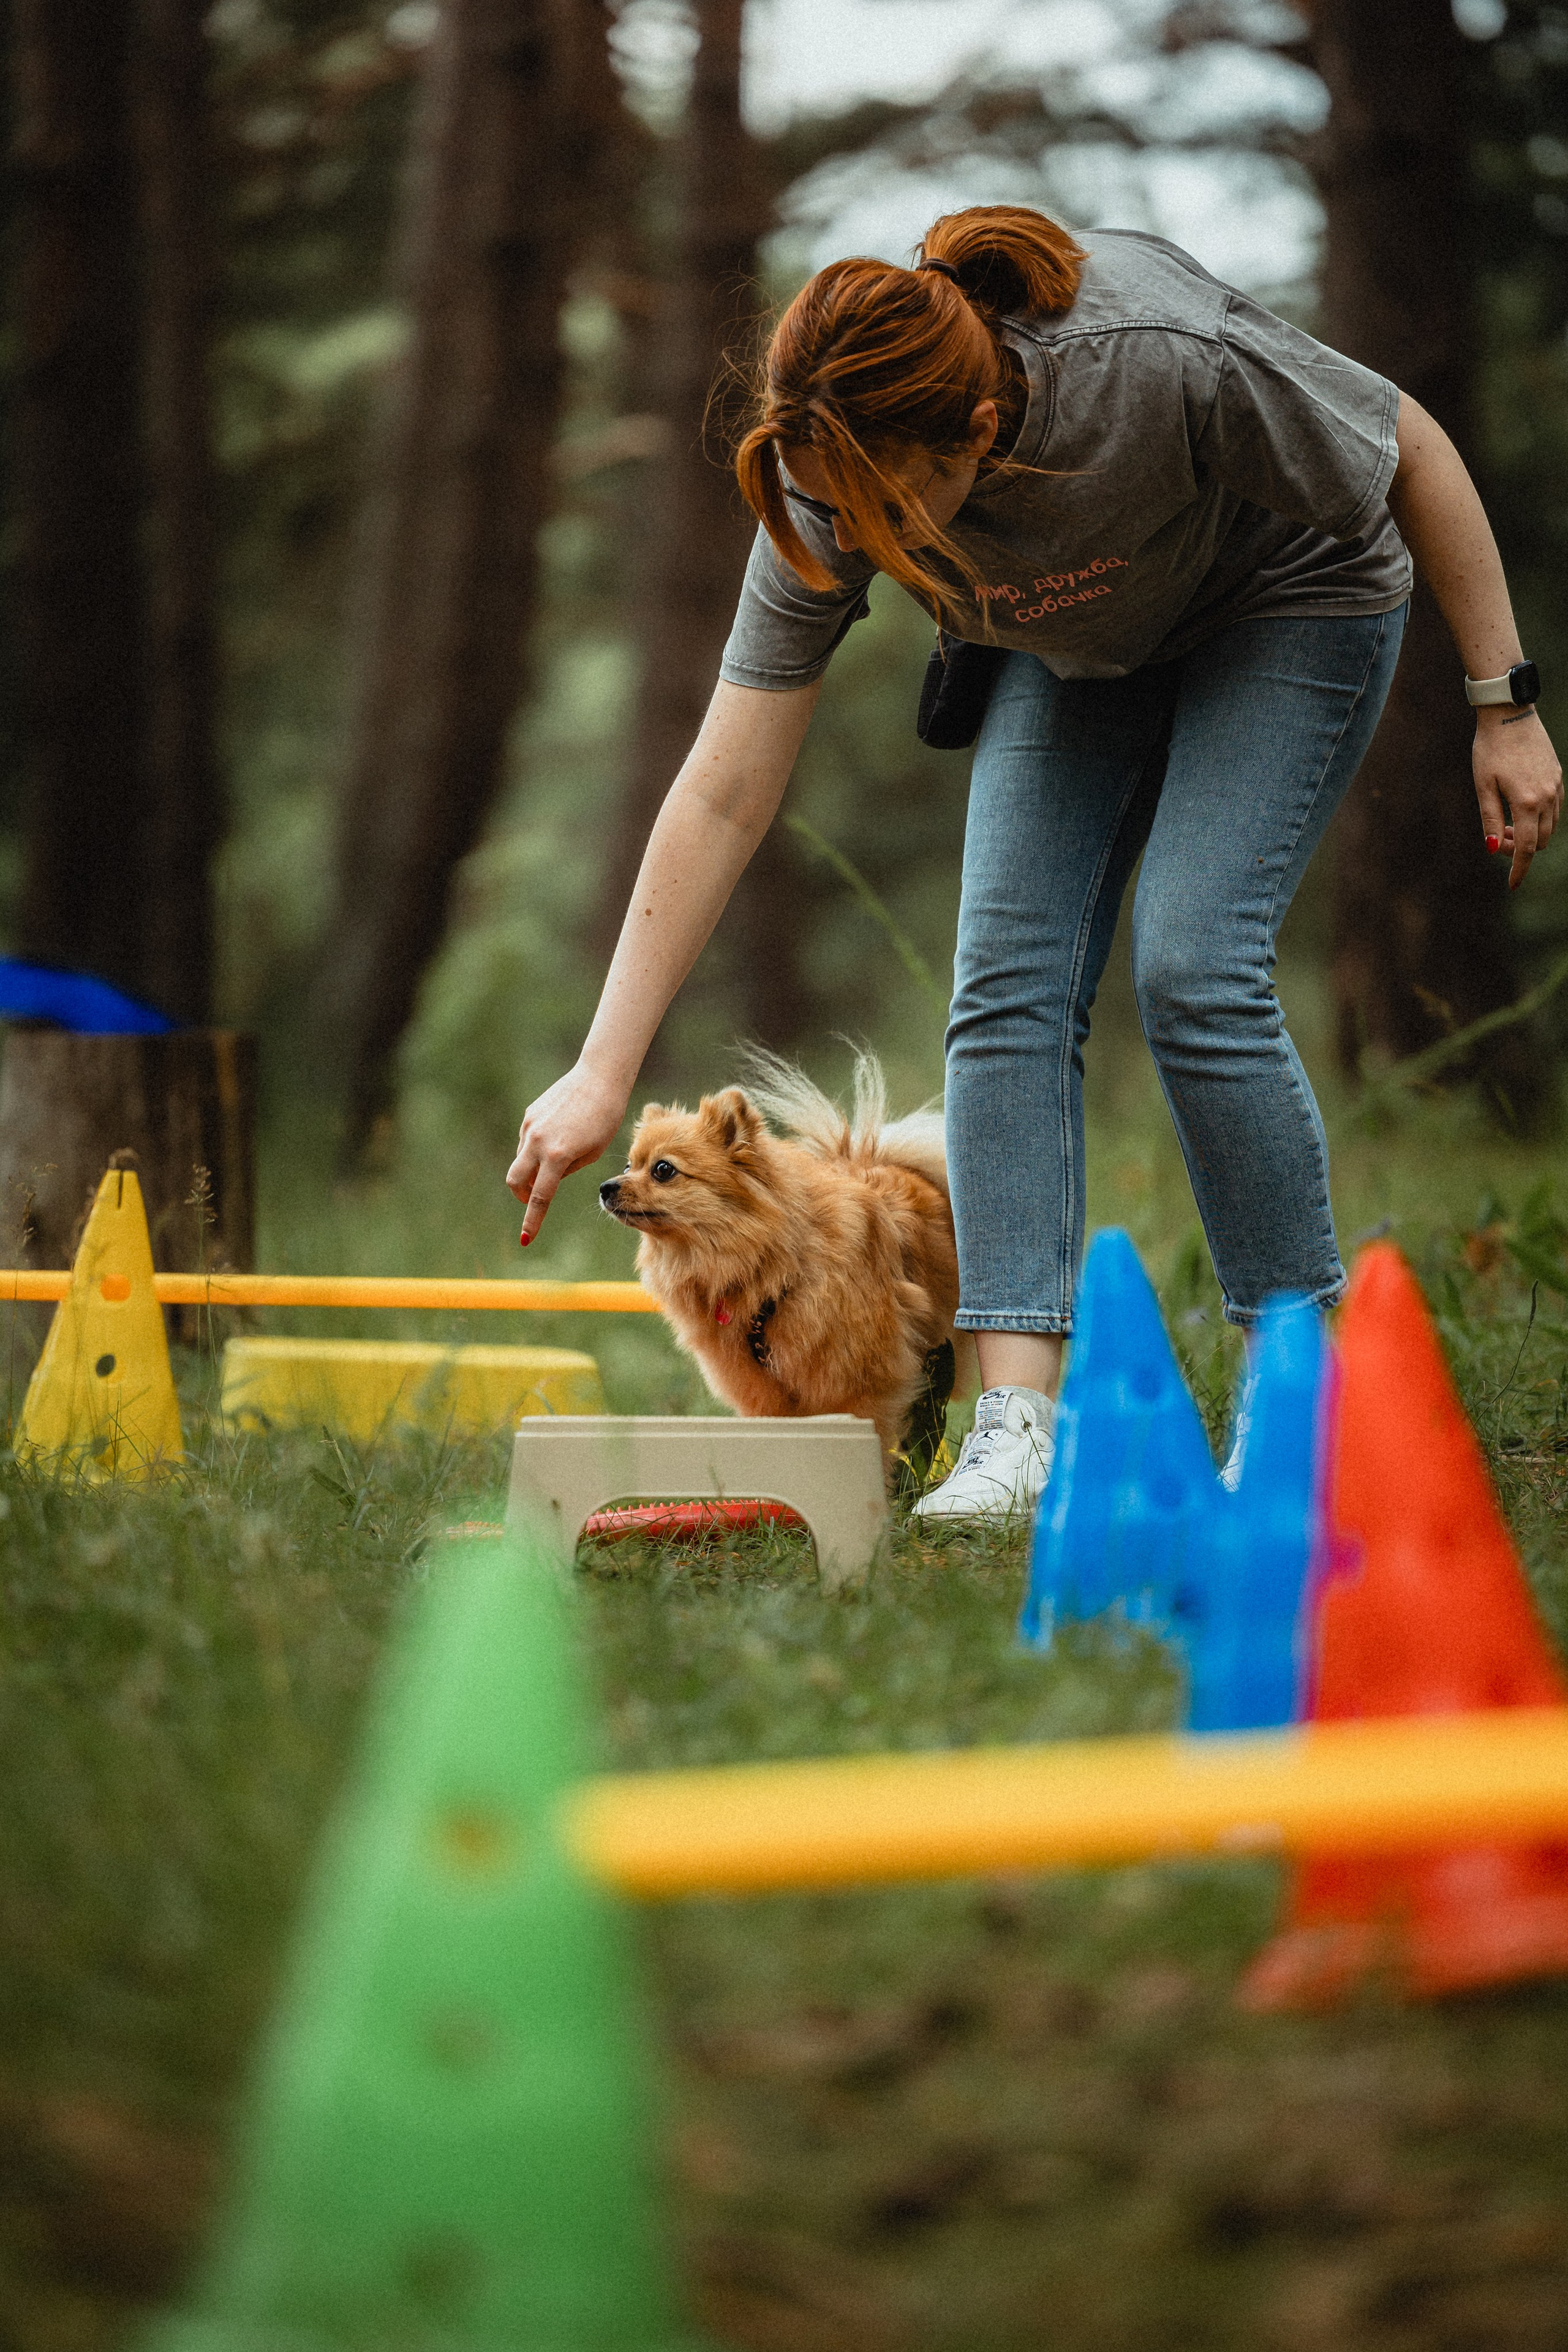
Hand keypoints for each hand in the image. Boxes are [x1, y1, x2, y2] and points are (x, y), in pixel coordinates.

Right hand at [506, 1061, 629, 1242]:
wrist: (600, 1078)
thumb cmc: (606, 1118)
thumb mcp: (593, 1152)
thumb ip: (567, 1169)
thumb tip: (549, 1178)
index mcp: (558, 1155)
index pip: (540, 1197)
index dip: (532, 1220)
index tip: (526, 1239)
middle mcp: (538, 1141)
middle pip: (515, 1181)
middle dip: (521, 1195)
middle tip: (534, 1199)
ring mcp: (530, 1126)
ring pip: (520, 1159)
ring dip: (532, 1169)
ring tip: (560, 1158)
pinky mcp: (529, 1114)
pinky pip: (527, 1140)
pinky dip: (536, 1149)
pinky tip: (558, 1137)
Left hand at [1475, 707, 1562, 889]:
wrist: (1509, 714)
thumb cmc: (1490, 749)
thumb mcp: (1483, 786)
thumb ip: (1490, 819)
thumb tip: (1493, 849)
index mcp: (1527, 802)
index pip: (1527, 848)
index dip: (1519, 869)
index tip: (1512, 885)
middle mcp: (1547, 797)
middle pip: (1540, 841)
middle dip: (1521, 848)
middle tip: (1500, 837)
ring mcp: (1556, 786)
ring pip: (1550, 826)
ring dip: (1531, 833)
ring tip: (1507, 823)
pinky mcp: (1558, 776)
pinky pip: (1554, 809)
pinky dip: (1539, 818)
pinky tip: (1520, 808)